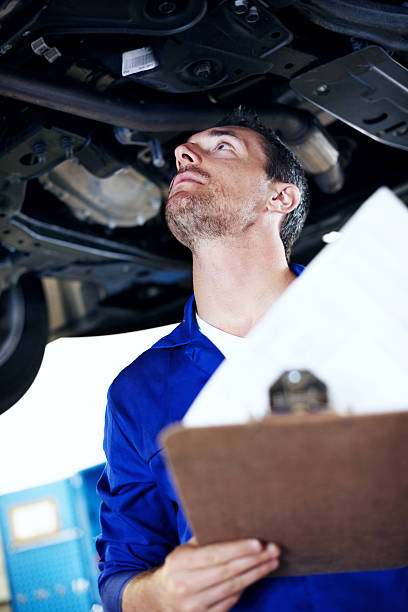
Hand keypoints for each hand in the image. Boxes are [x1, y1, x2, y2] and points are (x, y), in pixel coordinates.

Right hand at [154, 537, 279, 611]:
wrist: (162, 597)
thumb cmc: (180, 566)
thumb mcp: (185, 549)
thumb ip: (206, 539)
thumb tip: (236, 522)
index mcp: (179, 563)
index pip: (214, 555)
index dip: (238, 549)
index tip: (259, 543)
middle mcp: (185, 586)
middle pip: (227, 571)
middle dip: (254, 560)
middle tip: (274, 550)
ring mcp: (195, 605)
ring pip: (233, 587)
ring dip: (256, 574)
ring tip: (273, 561)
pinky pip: (231, 600)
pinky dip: (246, 586)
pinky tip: (257, 574)